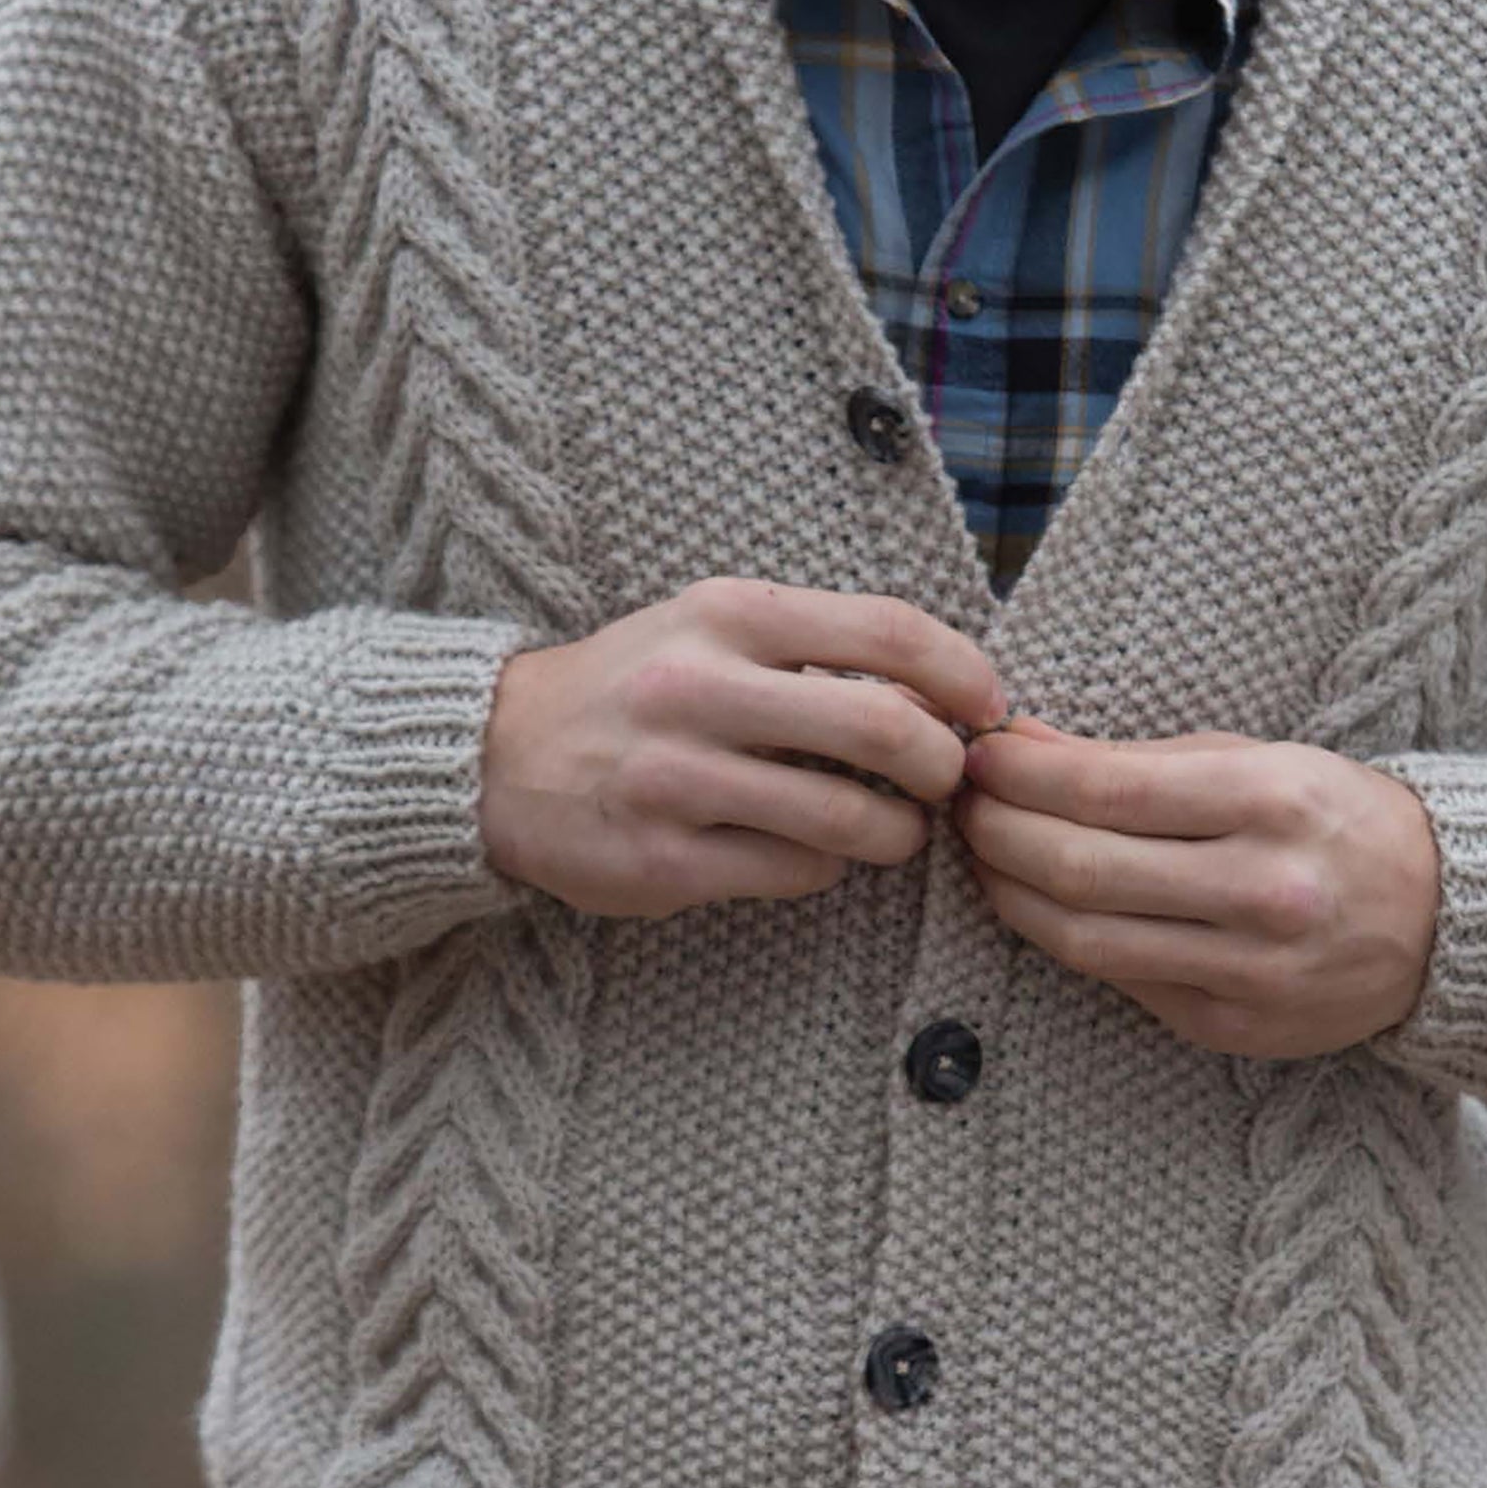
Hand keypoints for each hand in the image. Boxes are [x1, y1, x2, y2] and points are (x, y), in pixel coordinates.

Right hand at [480, 576, 1006, 918]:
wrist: (497, 755)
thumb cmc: (636, 688)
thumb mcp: (711, 627)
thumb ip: (816, 644)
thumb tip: (947, 689)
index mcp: (729, 615)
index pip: (888, 631)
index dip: (964, 673)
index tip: (989, 708)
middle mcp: (702, 688)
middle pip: (884, 727)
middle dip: (942, 765)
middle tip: (945, 782)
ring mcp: (678, 778)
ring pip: (850, 818)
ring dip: (898, 834)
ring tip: (895, 831)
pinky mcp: (664, 858)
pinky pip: (796, 872)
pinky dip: (829, 868)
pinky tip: (815, 853)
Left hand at [951, 717, 1439, 1058]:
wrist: (1445, 919)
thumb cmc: (1335, 818)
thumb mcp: (1257, 760)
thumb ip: (1138, 759)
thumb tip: (1018, 746)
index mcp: (1272, 802)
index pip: (1106, 790)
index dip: (1022, 776)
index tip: (980, 757)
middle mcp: (1263, 891)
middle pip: (1080, 868)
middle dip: (997, 833)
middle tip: (962, 807)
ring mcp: (1249, 970)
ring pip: (1084, 938)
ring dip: (1011, 892)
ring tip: (984, 856)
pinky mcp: (1232, 1026)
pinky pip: (1120, 981)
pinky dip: (1067, 939)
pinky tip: (1043, 905)